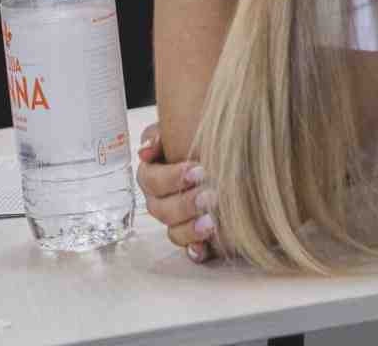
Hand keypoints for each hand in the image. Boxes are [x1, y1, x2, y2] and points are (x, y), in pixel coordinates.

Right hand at [138, 123, 215, 262]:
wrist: (232, 159)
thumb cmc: (200, 141)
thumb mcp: (181, 128)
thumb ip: (160, 135)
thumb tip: (146, 150)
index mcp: (154, 175)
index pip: (152, 180)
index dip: (172, 178)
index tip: (198, 170)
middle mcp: (161, 201)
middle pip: (162, 209)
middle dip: (185, 203)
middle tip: (211, 195)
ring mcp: (177, 222)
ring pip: (173, 232)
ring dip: (191, 229)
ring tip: (212, 222)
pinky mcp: (195, 237)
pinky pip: (189, 249)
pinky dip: (195, 250)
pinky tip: (204, 248)